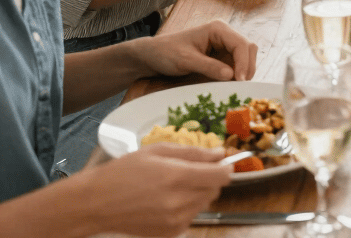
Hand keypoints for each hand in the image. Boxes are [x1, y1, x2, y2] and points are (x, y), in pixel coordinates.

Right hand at [80, 144, 231, 236]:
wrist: (95, 204)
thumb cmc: (123, 172)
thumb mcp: (158, 151)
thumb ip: (193, 153)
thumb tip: (219, 154)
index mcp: (178, 177)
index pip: (222, 175)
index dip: (225, 167)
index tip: (220, 162)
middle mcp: (180, 201)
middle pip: (215, 189)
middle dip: (209, 178)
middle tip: (188, 172)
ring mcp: (175, 220)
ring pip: (204, 203)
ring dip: (197, 193)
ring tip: (172, 187)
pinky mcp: (170, 233)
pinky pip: (191, 216)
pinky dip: (186, 207)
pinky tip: (165, 201)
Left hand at [136, 20, 257, 80]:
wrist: (153, 56)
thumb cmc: (166, 53)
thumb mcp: (186, 60)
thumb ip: (208, 67)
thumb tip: (232, 76)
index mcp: (218, 29)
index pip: (241, 44)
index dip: (244, 62)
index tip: (240, 81)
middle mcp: (225, 35)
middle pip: (248, 49)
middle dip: (248, 67)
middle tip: (241, 86)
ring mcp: (224, 46)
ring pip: (246, 57)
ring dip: (244, 71)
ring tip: (236, 87)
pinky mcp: (222, 57)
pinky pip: (237, 65)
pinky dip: (238, 75)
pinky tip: (231, 85)